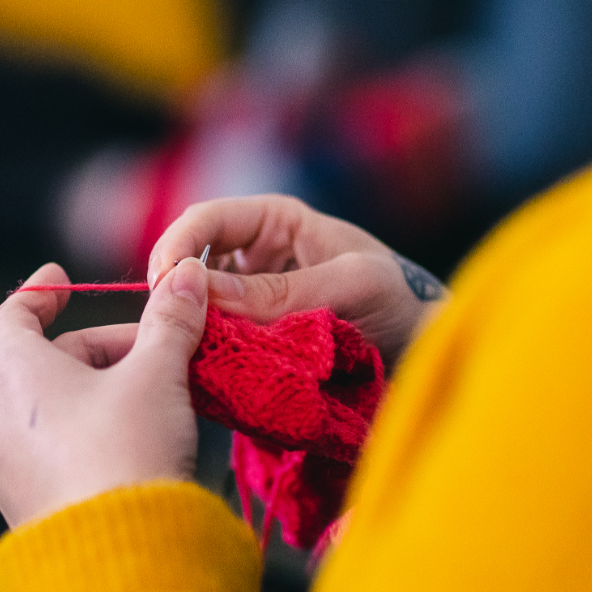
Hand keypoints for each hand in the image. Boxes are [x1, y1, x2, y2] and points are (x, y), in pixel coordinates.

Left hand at [0, 258, 207, 528]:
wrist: (118, 558)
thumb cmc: (127, 450)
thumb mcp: (157, 374)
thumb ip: (170, 319)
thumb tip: (184, 275)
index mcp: (12, 373)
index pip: (13, 314)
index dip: (41, 291)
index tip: (63, 277)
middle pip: (45, 361)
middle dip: (103, 347)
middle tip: (156, 348)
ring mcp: (6, 466)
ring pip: (52, 406)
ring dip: (99, 389)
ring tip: (154, 395)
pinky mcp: (27, 504)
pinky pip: (53, 447)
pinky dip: (89, 429)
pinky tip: (136, 440)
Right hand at [147, 195, 446, 367]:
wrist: (427, 354)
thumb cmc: (401, 302)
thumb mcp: (351, 286)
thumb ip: (280, 290)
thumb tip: (203, 292)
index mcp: (276, 221)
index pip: (206, 220)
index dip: (177, 247)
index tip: (164, 287)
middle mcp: (256, 256)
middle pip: (191, 264)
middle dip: (175, 292)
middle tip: (165, 328)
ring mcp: (253, 300)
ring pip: (199, 306)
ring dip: (189, 327)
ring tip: (180, 353)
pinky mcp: (254, 340)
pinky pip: (218, 341)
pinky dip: (207, 354)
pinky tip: (203, 371)